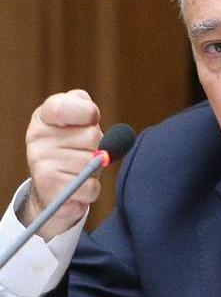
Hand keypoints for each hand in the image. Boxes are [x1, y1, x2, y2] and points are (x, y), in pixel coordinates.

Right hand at [19, 89, 102, 239]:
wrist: (52, 189)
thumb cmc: (73, 149)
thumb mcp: (78, 122)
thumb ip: (90, 113)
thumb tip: (109, 139)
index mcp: (44, 116)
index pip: (64, 106)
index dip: (88, 112)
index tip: (91, 119)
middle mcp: (37, 136)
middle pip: (92, 135)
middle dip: (97, 146)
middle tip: (82, 152)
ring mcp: (40, 162)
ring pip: (93, 162)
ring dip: (94, 169)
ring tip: (78, 169)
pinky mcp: (50, 188)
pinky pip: (90, 187)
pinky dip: (91, 189)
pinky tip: (77, 187)